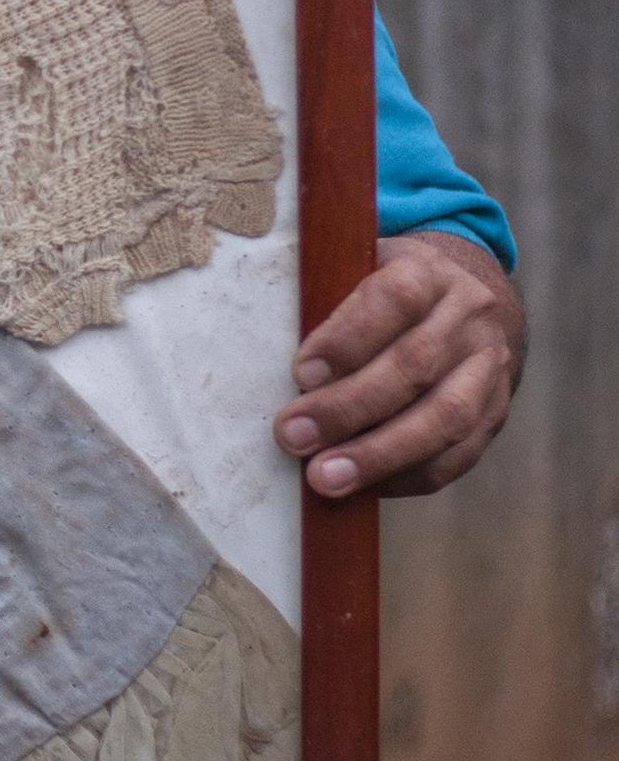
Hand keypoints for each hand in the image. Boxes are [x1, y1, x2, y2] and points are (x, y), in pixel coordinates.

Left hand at [274, 230, 524, 498]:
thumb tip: (265, 354)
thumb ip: (326, 299)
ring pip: (444, 418)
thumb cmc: (389, 293)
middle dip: (349, 408)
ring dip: (379, 454)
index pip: (395, 298)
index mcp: (430, 271)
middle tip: (294, 437)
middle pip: (415, 365)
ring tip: (326, 478)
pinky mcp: (496, 414)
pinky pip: (456, 456)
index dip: (347, 338)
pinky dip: (406, 477)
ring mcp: (490, 368)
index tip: (301, 373)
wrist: (471, 303)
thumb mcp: (361, 271)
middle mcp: (470, 317)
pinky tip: (363, 489)